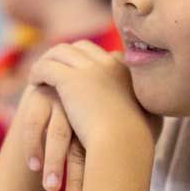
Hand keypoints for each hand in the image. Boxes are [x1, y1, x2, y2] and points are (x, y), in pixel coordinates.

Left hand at [23, 40, 155, 190]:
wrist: (122, 143)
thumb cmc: (138, 140)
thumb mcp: (152, 120)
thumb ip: (150, 112)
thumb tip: (155, 117)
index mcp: (128, 70)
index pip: (103, 53)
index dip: (87, 59)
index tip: (78, 71)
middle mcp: (109, 63)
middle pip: (80, 46)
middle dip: (65, 55)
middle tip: (54, 68)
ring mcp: (89, 69)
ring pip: (60, 52)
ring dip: (48, 61)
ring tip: (39, 75)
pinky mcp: (69, 79)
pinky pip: (47, 66)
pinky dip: (38, 72)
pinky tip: (33, 84)